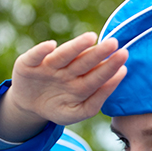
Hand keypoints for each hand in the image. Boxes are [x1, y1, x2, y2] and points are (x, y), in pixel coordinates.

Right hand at [0, 32, 127, 140]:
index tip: (123, 60)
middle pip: (83, 62)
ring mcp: (47, 66)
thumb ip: (95, 102)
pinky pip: (35, 56)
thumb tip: (115, 77)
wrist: (28, 106)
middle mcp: (66, 70)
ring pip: (63, 55)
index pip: (96, 74)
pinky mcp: (28, 63)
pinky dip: (41, 50)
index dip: (109, 68)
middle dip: (98, 53)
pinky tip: (51, 46)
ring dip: (76, 46)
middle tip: (114, 43)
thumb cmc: (56, 107)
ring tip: (91, 38)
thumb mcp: (76, 113)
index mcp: (80, 80)